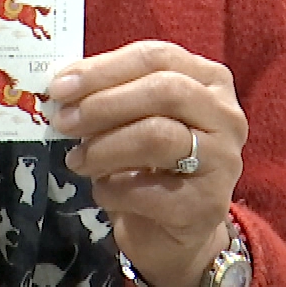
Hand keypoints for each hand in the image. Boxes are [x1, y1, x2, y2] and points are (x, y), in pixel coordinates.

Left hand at [48, 41, 247, 286]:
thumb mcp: (133, 116)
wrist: (173, 228)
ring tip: (75, 159)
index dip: (103, 69)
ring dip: (104, 148)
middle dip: (103, 104)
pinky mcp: (208, 205)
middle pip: (164, 91)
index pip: (155, 58)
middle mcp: (226, 115)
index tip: (59, 86)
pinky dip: (113, 190)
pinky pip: (150, 190)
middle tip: (62, 121)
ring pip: (158, 137)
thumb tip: (61, 83)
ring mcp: (223, 161)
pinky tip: (102, 191)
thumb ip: (107, 93)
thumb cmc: (150, 160)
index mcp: (208, 79)